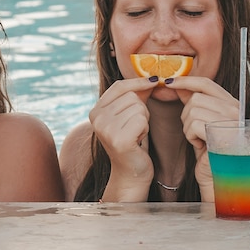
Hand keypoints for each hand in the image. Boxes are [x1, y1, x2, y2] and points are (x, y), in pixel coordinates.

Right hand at [90, 77, 158, 201]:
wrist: (131, 173)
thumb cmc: (132, 141)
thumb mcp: (129, 115)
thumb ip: (135, 95)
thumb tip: (151, 77)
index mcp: (95, 111)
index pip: (119, 86)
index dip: (138, 82)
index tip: (154, 80)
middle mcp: (96, 118)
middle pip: (131, 96)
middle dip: (141, 109)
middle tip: (135, 127)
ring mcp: (106, 129)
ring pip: (138, 107)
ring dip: (144, 120)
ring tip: (136, 133)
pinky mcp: (119, 139)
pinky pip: (142, 119)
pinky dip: (145, 128)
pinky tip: (138, 140)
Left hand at [166, 76, 238, 201]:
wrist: (220, 178)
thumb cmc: (210, 150)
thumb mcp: (201, 121)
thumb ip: (194, 100)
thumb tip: (175, 83)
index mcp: (234, 104)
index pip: (206, 83)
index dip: (185, 81)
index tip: (167, 82)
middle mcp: (236, 110)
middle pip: (196, 98)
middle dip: (187, 114)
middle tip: (195, 131)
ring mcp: (232, 122)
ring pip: (192, 110)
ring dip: (188, 127)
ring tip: (200, 139)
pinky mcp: (224, 135)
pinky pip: (193, 125)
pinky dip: (191, 136)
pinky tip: (201, 146)